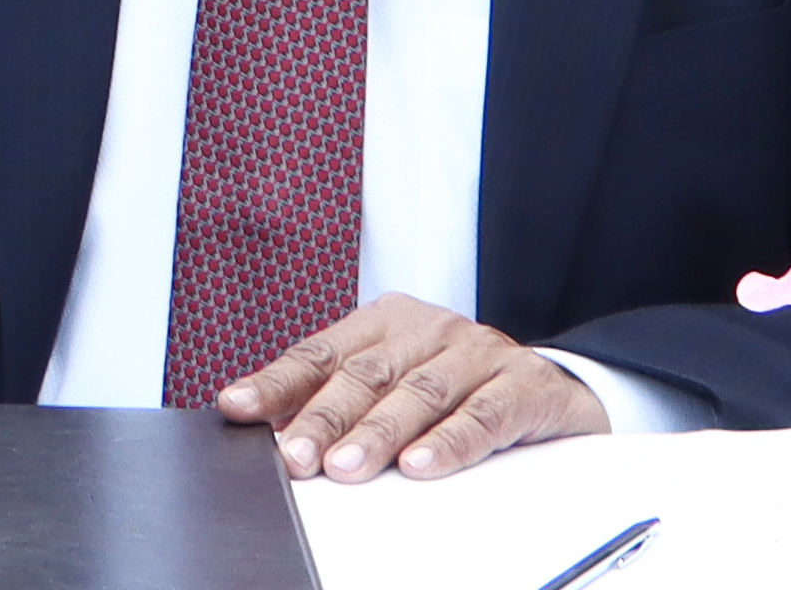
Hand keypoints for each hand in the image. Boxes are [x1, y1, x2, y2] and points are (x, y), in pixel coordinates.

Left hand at [222, 294, 611, 481]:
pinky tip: (422, 464)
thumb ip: (342, 400)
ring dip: (379, 434)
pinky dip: (450, 441)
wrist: (555, 388)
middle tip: (297, 456)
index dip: (278, 382)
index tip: (236, 408)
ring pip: (420, 394)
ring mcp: (478, 352)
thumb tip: (274, 432)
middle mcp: (429, 329)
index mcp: (387, 323)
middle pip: (366, 375)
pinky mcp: (524, 383)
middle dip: (325, 418)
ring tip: (347, 467)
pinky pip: (483, 414)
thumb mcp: (397, 384)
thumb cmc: (459, 388)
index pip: (321, 353)